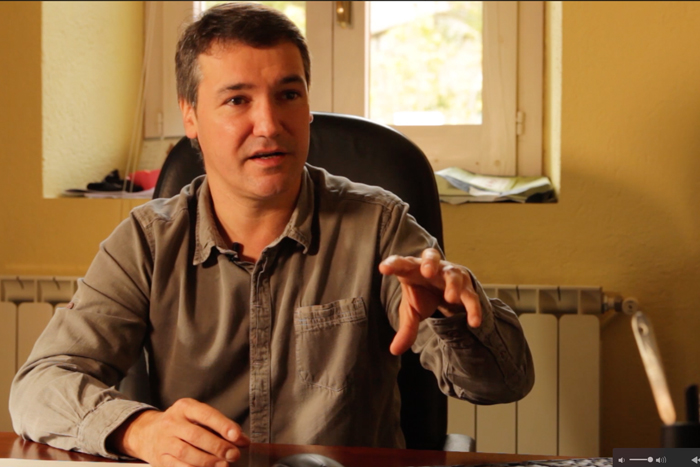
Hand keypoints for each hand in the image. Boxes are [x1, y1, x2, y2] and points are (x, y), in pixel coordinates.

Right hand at [109, 398, 249, 466]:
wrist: (148, 433)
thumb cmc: (182, 423)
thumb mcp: (198, 416)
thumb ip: (220, 426)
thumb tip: (242, 441)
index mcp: (185, 407)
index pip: (206, 415)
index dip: (222, 425)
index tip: (237, 436)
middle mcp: (172, 422)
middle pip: (196, 436)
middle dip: (218, 446)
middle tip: (234, 454)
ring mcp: (164, 441)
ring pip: (186, 453)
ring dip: (208, 461)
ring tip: (224, 465)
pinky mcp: (160, 459)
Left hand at [379, 248, 481, 355]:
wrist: (446, 291)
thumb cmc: (423, 294)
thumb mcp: (412, 311)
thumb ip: (406, 329)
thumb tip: (394, 351)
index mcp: (412, 269)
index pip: (401, 263)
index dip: (393, 264)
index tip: (383, 268)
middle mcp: (432, 267)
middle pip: (431, 256)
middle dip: (429, 263)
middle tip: (427, 272)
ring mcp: (450, 274)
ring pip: (453, 274)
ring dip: (452, 284)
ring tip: (450, 298)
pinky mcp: (466, 286)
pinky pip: (470, 296)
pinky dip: (473, 308)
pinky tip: (474, 322)